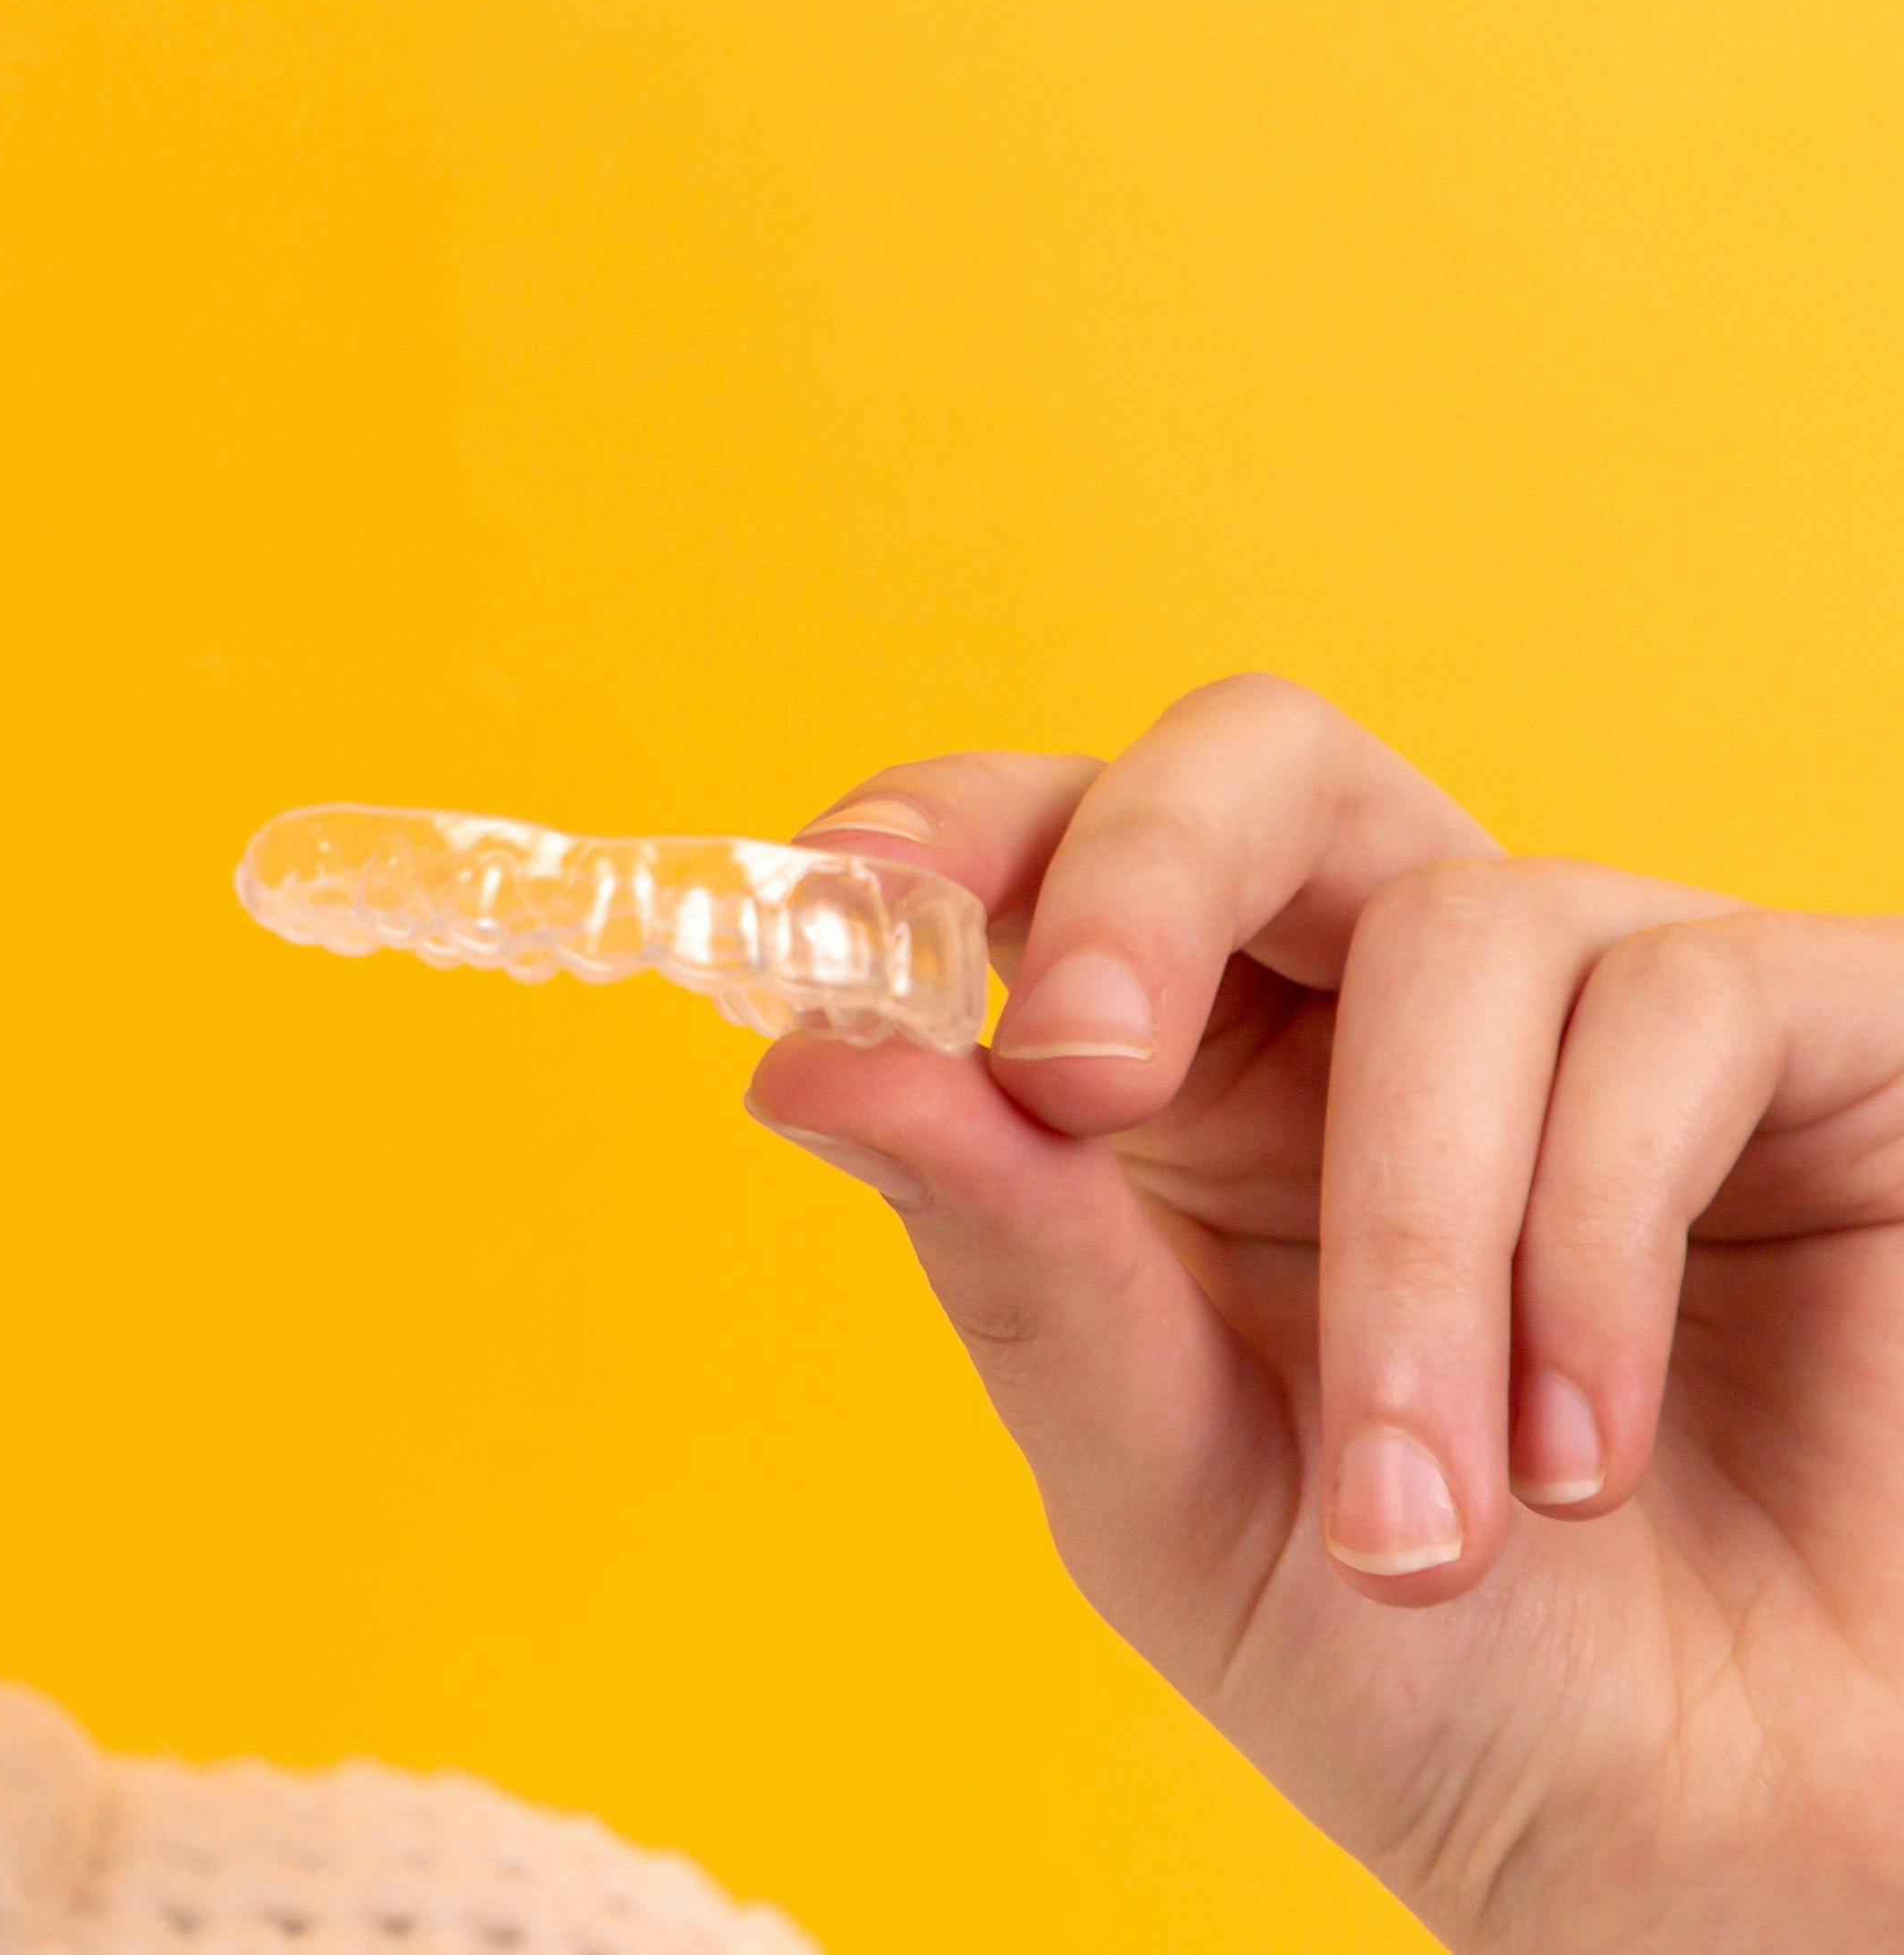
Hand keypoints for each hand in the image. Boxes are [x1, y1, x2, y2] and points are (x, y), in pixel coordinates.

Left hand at [744, 675, 1903, 1952]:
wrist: (1723, 1858)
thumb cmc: (1448, 1686)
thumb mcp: (1169, 1483)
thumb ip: (1011, 1256)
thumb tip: (805, 1054)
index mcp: (1204, 1082)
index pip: (1056, 844)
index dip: (949, 825)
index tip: (839, 904)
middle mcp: (1401, 1006)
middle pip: (1259, 759)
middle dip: (1141, 880)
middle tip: (1083, 1078)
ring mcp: (1626, 1003)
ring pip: (1460, 935)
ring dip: (1412, 1244)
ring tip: (1423, 1526)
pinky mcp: (1832, 1036)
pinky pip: (1675, 1013)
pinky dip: (1588, 1248)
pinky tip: (1579, 1457)